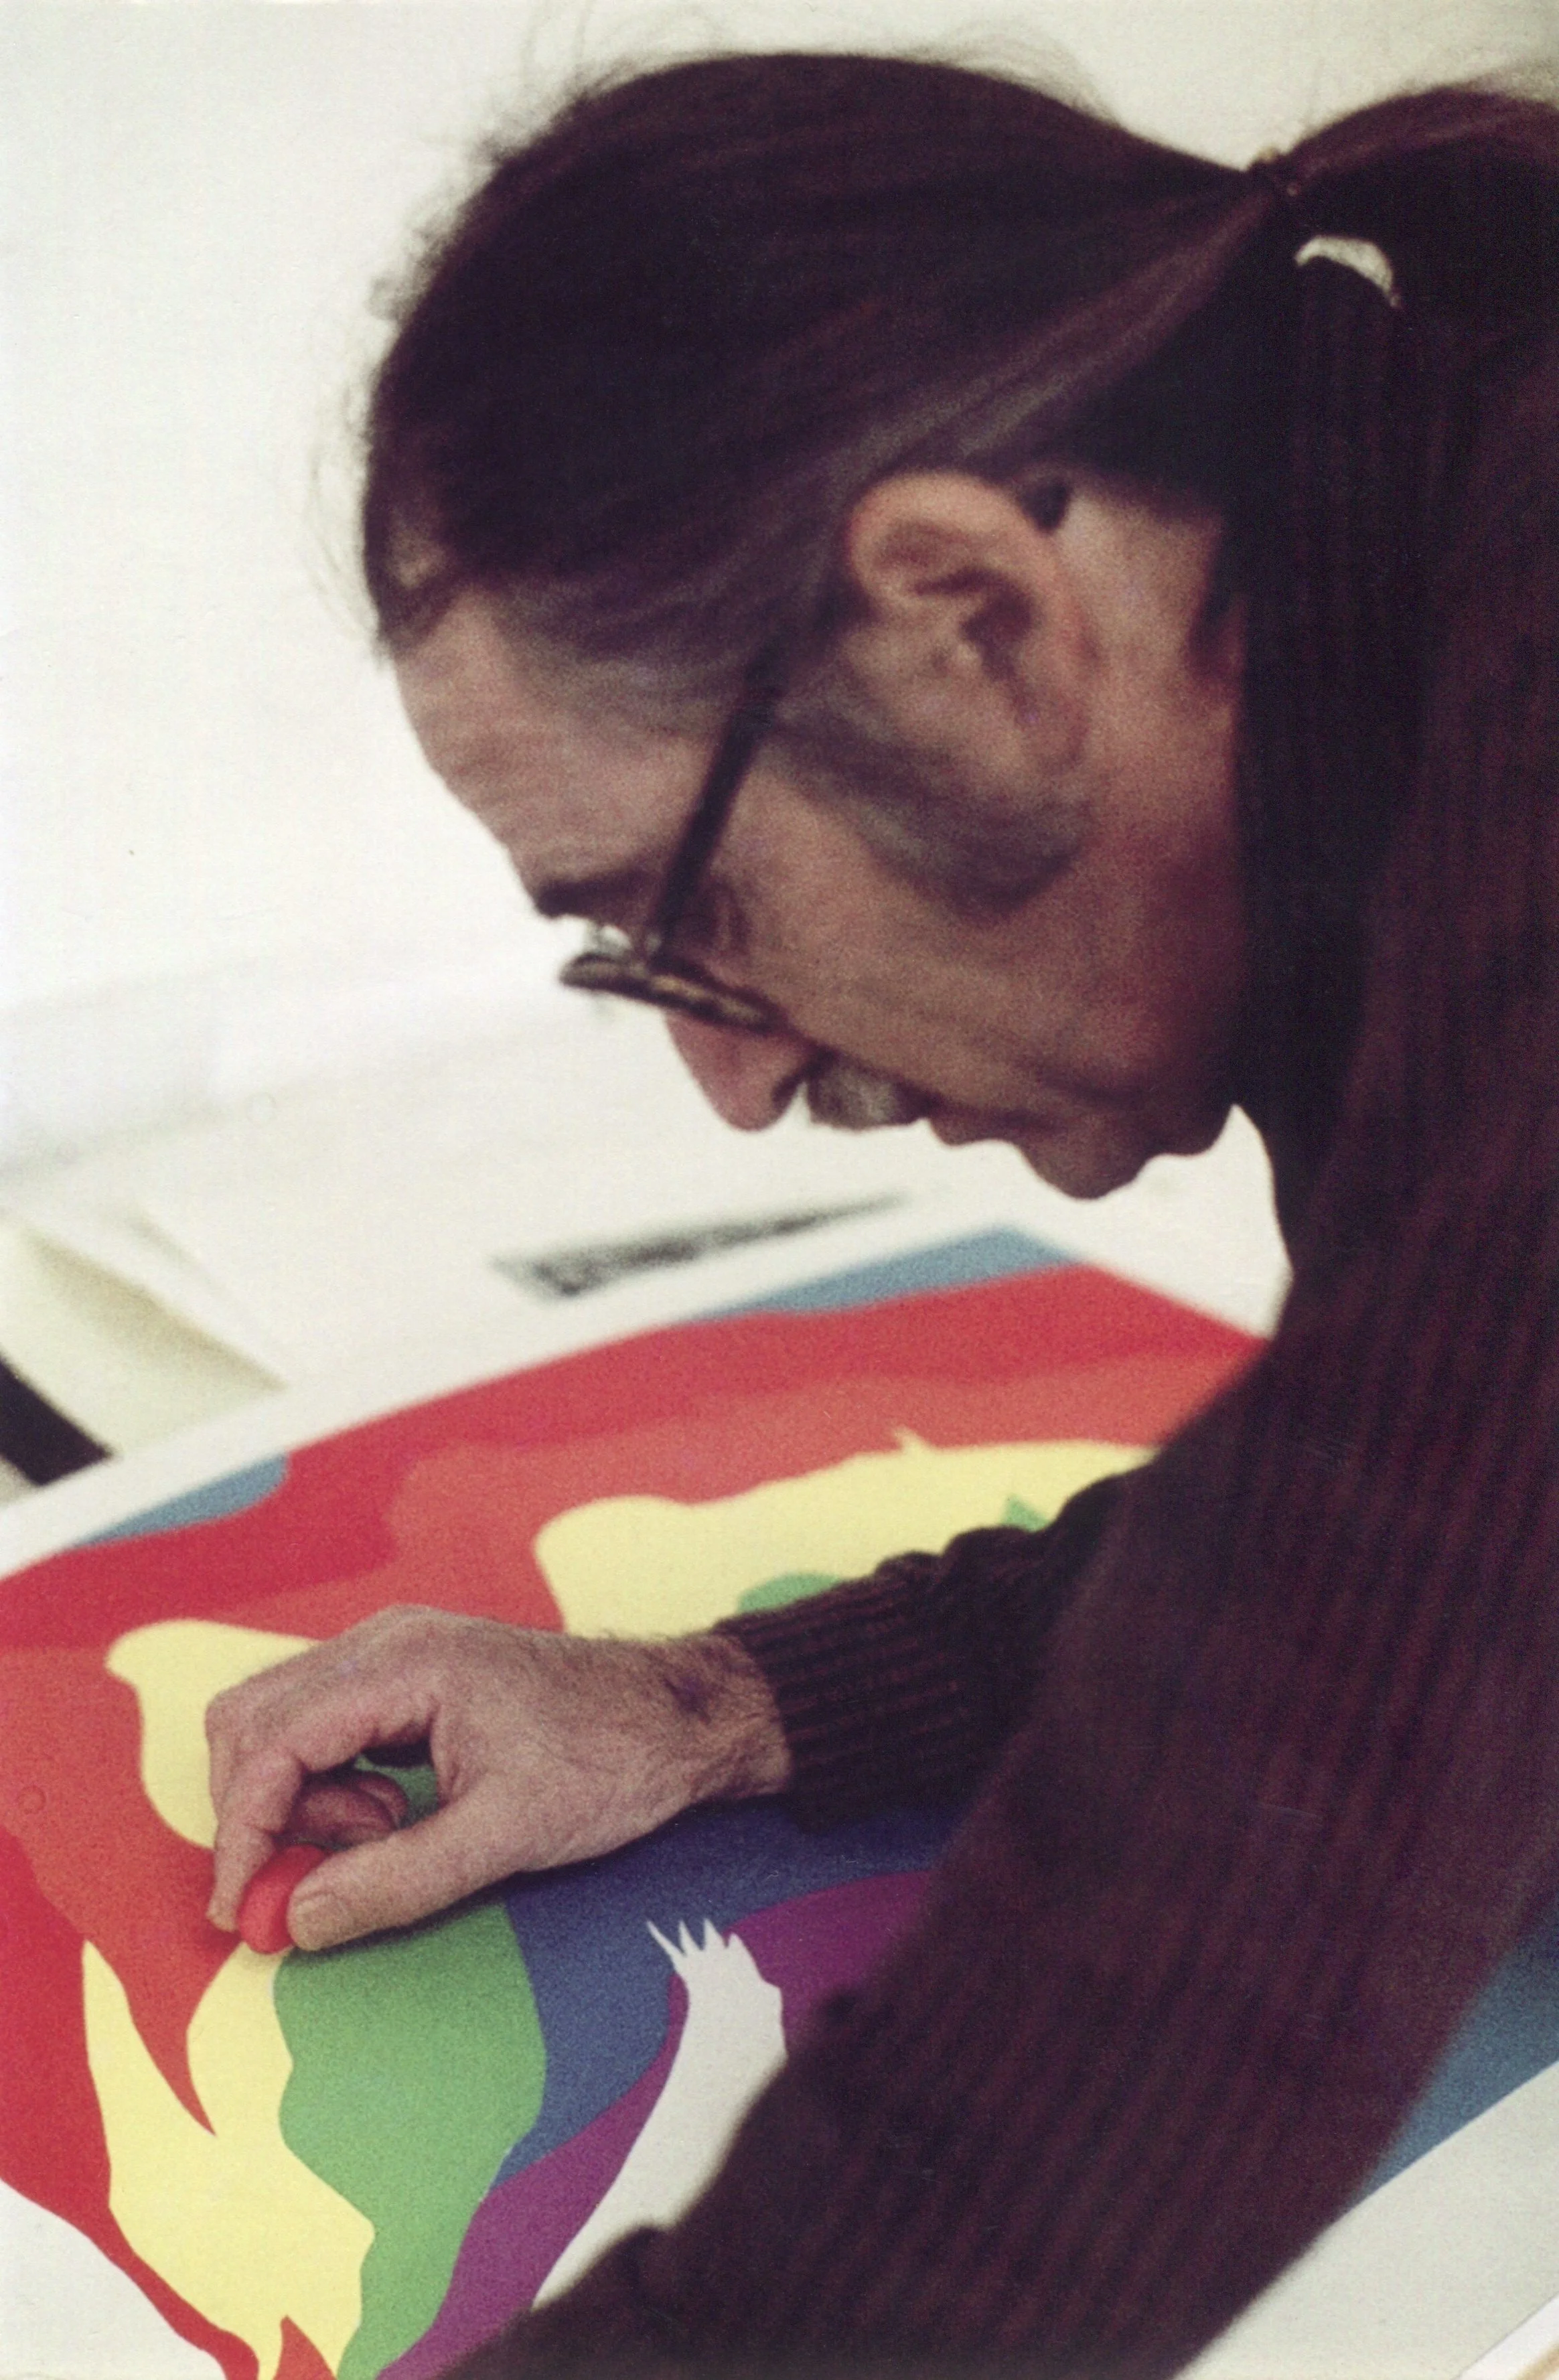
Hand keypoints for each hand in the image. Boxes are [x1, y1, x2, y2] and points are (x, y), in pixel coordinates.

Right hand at [205, 1606, 789, 1950]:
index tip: (244, 1908)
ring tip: (384, 1835)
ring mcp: (394, 1650)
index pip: (272, 1741)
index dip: (243, 1831)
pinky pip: (322, 1722)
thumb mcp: (506, 1837)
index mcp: (407, 1662)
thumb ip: (396, 1880)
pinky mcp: (406, 1673)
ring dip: (302, 1796)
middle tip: (328, 1870)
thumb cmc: (609, 1761)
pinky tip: (394, 1814)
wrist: (679, 1717)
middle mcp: (386, 1640)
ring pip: (281, 1720)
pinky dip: (328, 1779)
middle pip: (254, 1719)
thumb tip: (297, 1920)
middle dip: (265, 1811)